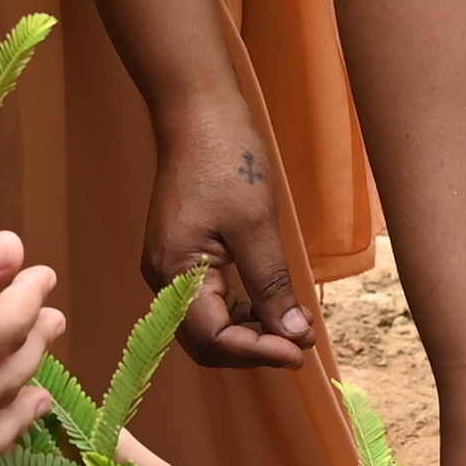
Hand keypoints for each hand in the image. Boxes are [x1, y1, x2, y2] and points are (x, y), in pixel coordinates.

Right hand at [139, 87, 314, 370]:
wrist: (199, 112)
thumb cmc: (226, 159)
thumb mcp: (256, 225)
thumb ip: (272, 285)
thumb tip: (293, 336)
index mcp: (175, 271)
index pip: (212, 338)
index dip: (256, 352)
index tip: (300, 352)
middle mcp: (164, 277)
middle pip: (205, 340)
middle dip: (253, 349)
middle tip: (300, 346)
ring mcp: (172, 266)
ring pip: (208, 323)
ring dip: (250, 333)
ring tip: (294, 326)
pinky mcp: (184, 255)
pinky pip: (210, 300)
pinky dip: (242, 311)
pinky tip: (272, 305)